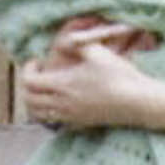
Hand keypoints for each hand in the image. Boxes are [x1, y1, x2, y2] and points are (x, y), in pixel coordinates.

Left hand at [21, 25, 155, 128]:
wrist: (137, 102)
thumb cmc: (118, 75)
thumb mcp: (97, 52)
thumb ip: (76, 44)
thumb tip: (63, 41)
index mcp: (63, 85)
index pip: (28, 82)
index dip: (27, 70)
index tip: (37, 61)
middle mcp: (62, 103)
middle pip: (28, 100)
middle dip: (27, 86)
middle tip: (39, 75)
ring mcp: (70, 116)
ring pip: (38, 114)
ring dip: (35, 101)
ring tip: (46, 89)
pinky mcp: (79, 123)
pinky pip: (53, 121)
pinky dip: (49, 112)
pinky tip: (61, 101)